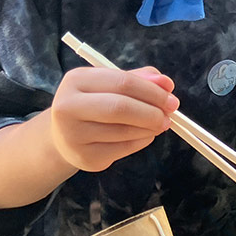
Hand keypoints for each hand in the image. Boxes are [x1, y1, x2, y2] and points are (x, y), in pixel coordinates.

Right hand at [49, 67, 178, 171]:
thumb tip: (166, 83)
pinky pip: (123, 148)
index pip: (123, 82)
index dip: (152, 91)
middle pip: (120, 107)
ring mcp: (73, 134)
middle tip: (169, 114)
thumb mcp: (110, 84)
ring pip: (124, 130)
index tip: (171, 97)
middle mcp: (68, 106)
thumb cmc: (94, 104)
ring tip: (160, 124)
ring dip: (150, 127)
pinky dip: (142, 141)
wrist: (64, 135)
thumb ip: (139, 79)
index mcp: (76, 80)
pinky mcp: (85, 156)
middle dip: (152, 111)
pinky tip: (146, 135)